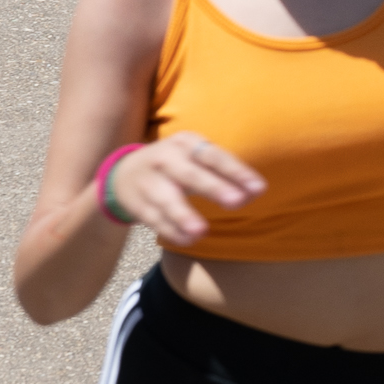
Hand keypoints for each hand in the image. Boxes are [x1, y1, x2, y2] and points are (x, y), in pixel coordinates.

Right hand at [103, 132, 261, 248]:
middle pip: (191, 175)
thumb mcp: (195, 157)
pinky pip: (155, 218)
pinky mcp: (137, 203)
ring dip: (184, 215)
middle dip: (214, 188)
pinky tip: (188, 240)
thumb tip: (256, 191)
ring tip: (202, 231)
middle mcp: (166, 159)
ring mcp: (149, 181)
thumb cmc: (175, 165)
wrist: (124, 173)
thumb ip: (224, 173)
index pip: (214, 156)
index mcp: (185, 144)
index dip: (236, 171)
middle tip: (237, 202)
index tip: (259, 188)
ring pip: (168, 199)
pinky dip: (171, 230)